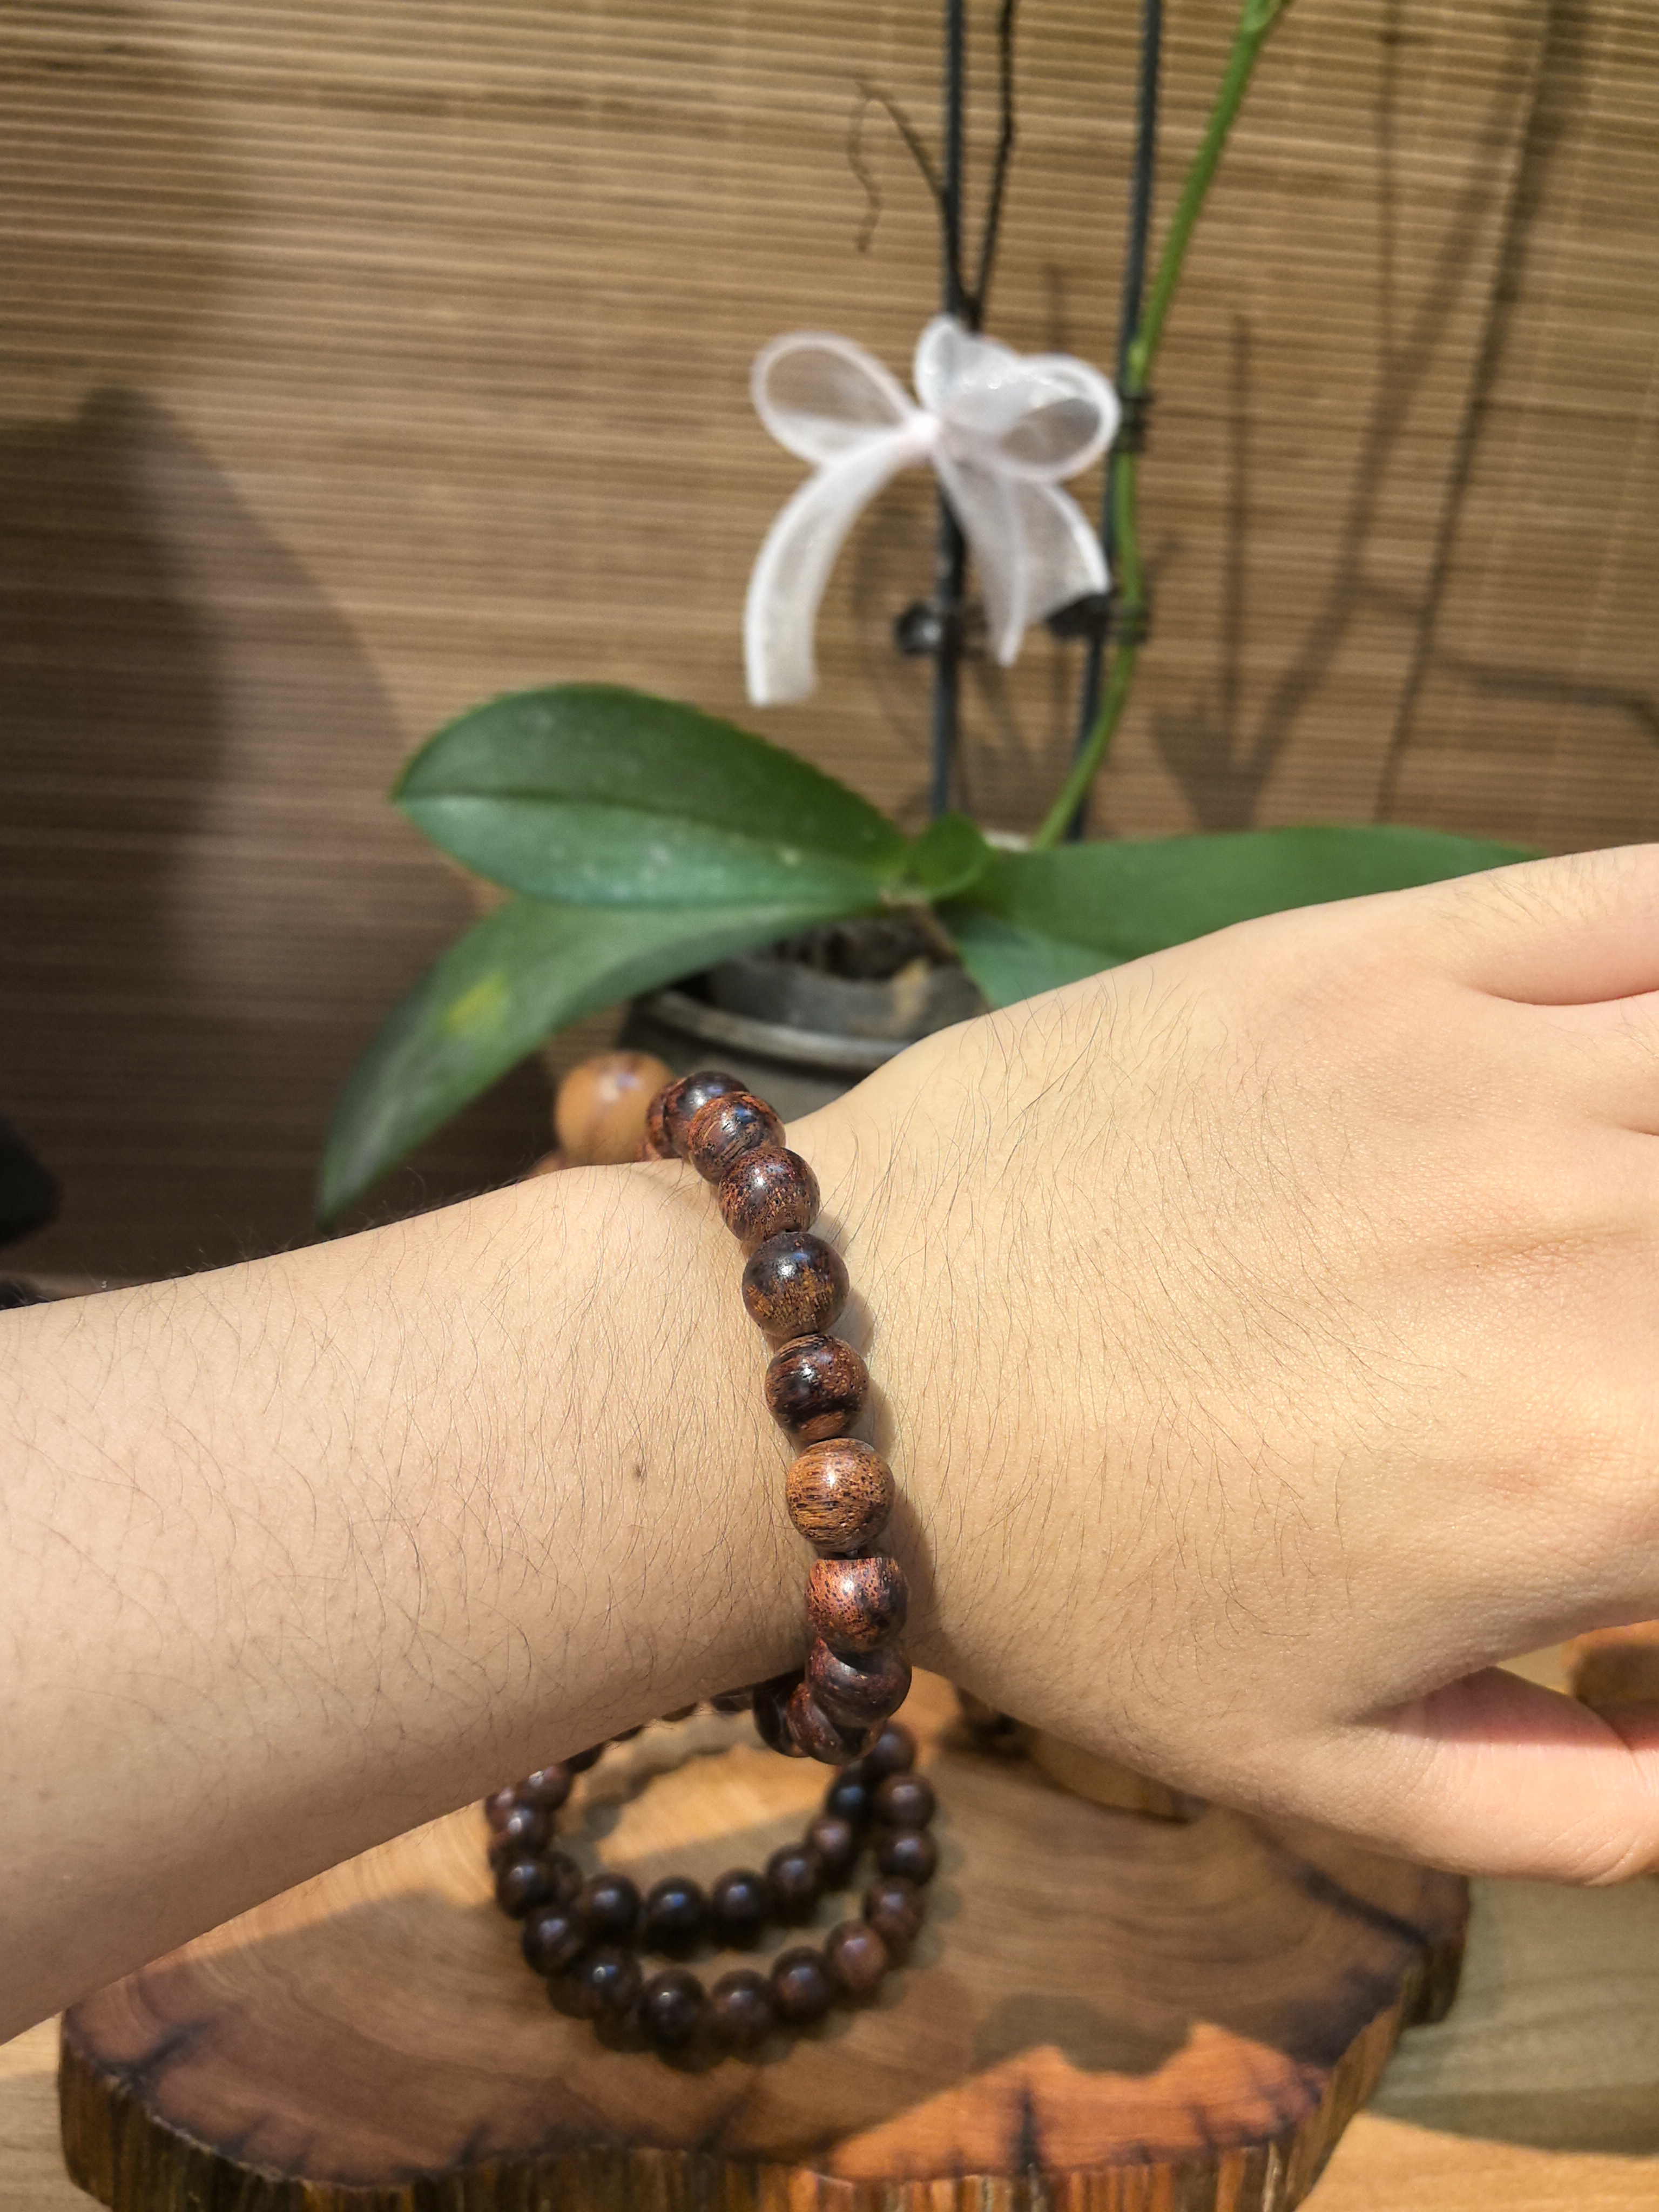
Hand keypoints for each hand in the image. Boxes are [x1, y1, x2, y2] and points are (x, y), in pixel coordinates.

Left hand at [804, 844, 1658, 1881]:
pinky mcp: (1375, 952)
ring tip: (1631, 1227)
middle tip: (1631, 1363)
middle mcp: (1591, 1241)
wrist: (835, 1370)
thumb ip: (1595, 1807)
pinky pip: (1648, 901)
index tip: (1649, 1480)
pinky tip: (1655, 1043)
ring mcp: (1489, 1067)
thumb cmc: (1074, 1588)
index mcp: (1609, 1467)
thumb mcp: (1336, 1776)